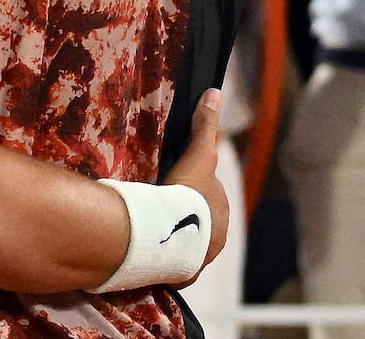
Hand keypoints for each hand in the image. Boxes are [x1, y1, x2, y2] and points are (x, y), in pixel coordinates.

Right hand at [163, 88, 227, 284]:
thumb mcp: (197, 157)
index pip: (209, 193)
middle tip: (156, 196)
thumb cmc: (187, 195)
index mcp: (221, 212)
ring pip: (184, 238)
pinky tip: (143, 242)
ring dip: (171, 231)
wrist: (170, 237)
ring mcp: (197, 257)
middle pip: (199, 217)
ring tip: (146, 219)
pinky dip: (159, 250)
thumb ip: (205, 127)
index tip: (173, 177)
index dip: (193, 182)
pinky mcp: (177, 272)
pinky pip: (168, 258)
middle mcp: (215, 237)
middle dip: (184, 209)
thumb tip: (215, 92)